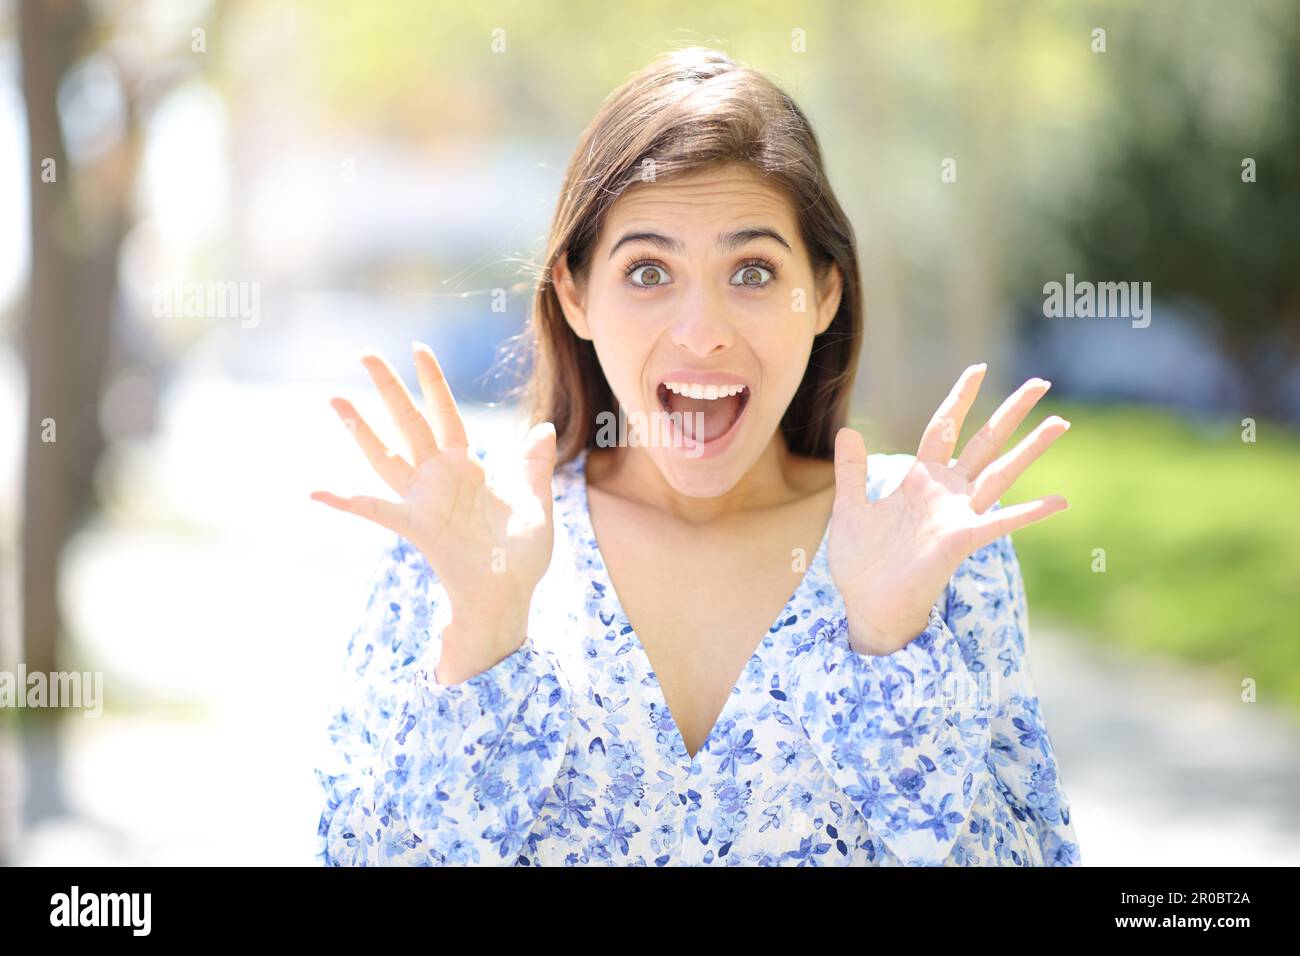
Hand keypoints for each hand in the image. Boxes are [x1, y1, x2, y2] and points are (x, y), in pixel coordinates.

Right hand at [310, 342, 557, 673]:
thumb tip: (546, 428)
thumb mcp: (535, 502)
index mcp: (467, 467)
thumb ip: (534, 466)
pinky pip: (376, 510)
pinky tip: (318, 492)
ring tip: (334, 398)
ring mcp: (423, 500)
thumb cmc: (521, 554)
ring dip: (359, 429)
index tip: (418, 348)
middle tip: (364, 353)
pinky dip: (346, 502)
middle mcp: (439, 477)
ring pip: (385, 456)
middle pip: (408, 423)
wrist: (510, 595)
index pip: (446, 414)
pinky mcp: (416, 527)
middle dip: (388, 388)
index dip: (433, 382)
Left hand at [827, 363, 1069, 655]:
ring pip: (1000, 473)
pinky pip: (1000, 523)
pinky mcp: (961, 541)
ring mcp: (958, 516)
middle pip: (984, 442)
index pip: (944, 428)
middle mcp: (946, 493)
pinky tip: (1060, 501)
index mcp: (919, 481)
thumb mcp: (849, 508)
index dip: (960, 398)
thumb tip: (847, 431)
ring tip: (1060, 423)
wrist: (867, 605)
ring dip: (1030, 449)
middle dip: (1011, 412)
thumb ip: (852, 471)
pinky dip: (1030, 513)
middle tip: (1041, 382)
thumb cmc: (862, 563)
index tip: (978, 369)